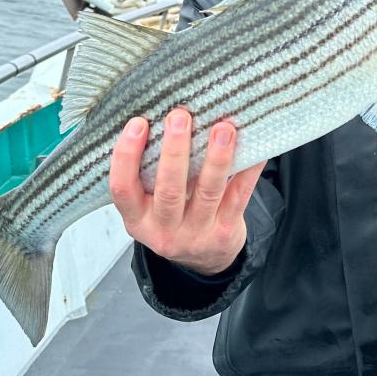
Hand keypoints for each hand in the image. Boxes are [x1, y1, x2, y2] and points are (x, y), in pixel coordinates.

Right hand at [110, 108, 267, 274]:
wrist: (205, 259)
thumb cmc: (174, 217)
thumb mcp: (149, 206)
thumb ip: (150, 174)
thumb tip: (163, 117)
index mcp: (137, 219)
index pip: (122, 189)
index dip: (126, 155)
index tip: (138, 123)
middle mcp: (163, 230)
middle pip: (168, 190)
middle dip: (175, 151)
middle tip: (180, 116)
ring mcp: (196, 234)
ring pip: (207, 192)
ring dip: (215, 158)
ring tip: (223, 129)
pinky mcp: (225, 231)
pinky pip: (239, 197)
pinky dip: (247, 171)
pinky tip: (254, 150)